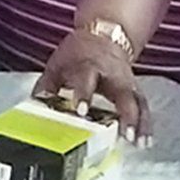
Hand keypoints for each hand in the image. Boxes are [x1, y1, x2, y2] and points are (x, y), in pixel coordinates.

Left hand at [35, 28, 151, 145]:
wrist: (102, 37)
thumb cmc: (76, 54)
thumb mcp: (57, 65)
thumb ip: (46, 86)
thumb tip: (34, 106)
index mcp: (89, 66)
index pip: (87, 79)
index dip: (85, 95)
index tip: (82, 111)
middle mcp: (113, 75)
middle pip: (123, 94)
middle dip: (126, 115)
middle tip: (125, 134)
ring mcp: (128, 83)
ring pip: (138, 102)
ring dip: (140, 124)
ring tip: (138, 143)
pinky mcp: (136, 90)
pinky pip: (144, 107)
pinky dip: (146, 125)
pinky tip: (145, 141)